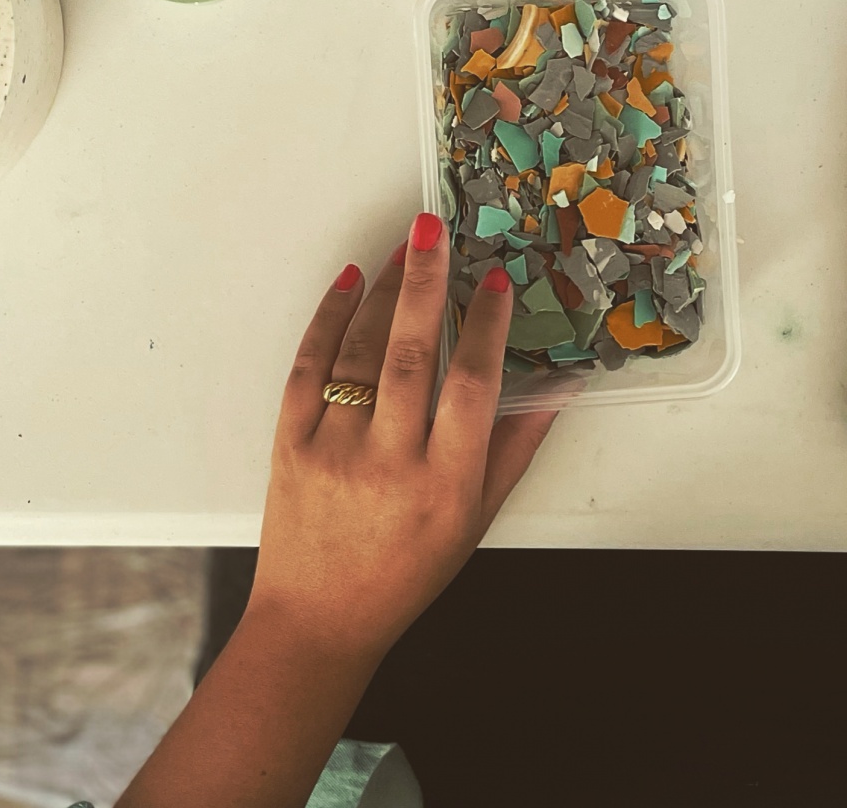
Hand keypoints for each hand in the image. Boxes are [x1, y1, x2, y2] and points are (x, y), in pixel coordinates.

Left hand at [245, 212, 556, 669]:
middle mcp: (388, 464)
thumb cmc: (405, 571)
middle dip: (424, 284)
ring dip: (383, 292)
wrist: (318, 619)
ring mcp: (333, 452)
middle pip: (410, 356)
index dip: (487, 328)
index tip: (496, 280)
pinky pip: (308, 368)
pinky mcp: (289, 445)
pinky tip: (348, 283)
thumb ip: (514, 449)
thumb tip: (556, 388)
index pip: (472, 388)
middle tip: (433, 228)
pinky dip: (328, 320)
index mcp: (443, 484)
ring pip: (360, 354)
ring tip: (405, 248)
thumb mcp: (475, 520)